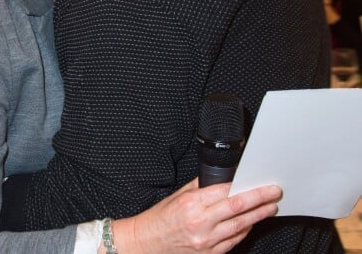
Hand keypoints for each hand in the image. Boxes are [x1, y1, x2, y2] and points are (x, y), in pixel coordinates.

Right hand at [112, 179, 280, 253]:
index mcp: (192, 204)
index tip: (260, 184)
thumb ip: (200, 187)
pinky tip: (251, 224)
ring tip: (269, 208)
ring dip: (258, 217)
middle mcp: (201, 223)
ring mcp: (207, 241)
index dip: (247, 188)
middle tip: (274, 193)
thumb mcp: (178, 196)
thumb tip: (220, 180)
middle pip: (238, 209)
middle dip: (259, 200)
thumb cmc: (161, 218)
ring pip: (240, 227)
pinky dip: (244, 231)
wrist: (148, 242)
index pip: (226, 193)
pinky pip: (233, 241)